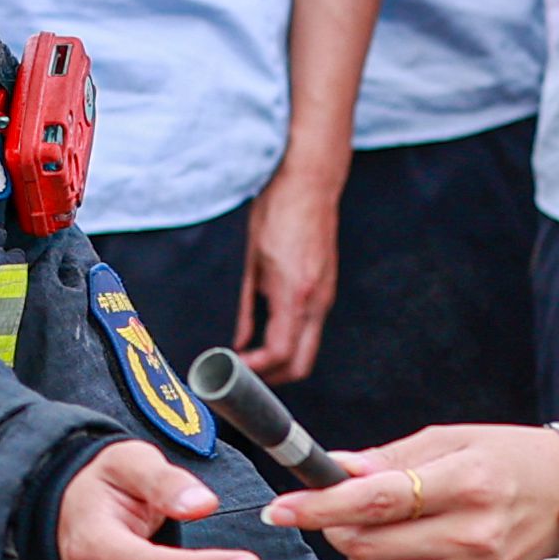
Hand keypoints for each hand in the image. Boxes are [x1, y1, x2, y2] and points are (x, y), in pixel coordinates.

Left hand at [232, 152, 345, 384]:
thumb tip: (237, 340)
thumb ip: (244, 306)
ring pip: (308, 347)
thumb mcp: (249, 260)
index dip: (256, 371)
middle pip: (302, 362)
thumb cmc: (276, 211)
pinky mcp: (325, 287)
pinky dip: (290, 340)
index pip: (281, 353)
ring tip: (249, 355)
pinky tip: (266, 331)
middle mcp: (318, 300)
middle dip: (273, 378)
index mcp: (295, 294)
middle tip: (243, 375)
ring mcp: (325, 295)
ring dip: (281, 359)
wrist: (309, 182)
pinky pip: (311, 327)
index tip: (233, 369)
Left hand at [262, 423, 558, 559]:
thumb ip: (388, 457)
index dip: (319, 505)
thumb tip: (333, 468)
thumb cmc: (504, 456)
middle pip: (367, 544)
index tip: (282, 507)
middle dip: (335, 525)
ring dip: (356, 553)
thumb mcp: (449, 439)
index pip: (376, 500)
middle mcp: (470, 534)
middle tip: (342, 505)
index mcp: (464, 483)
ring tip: (376, 528)